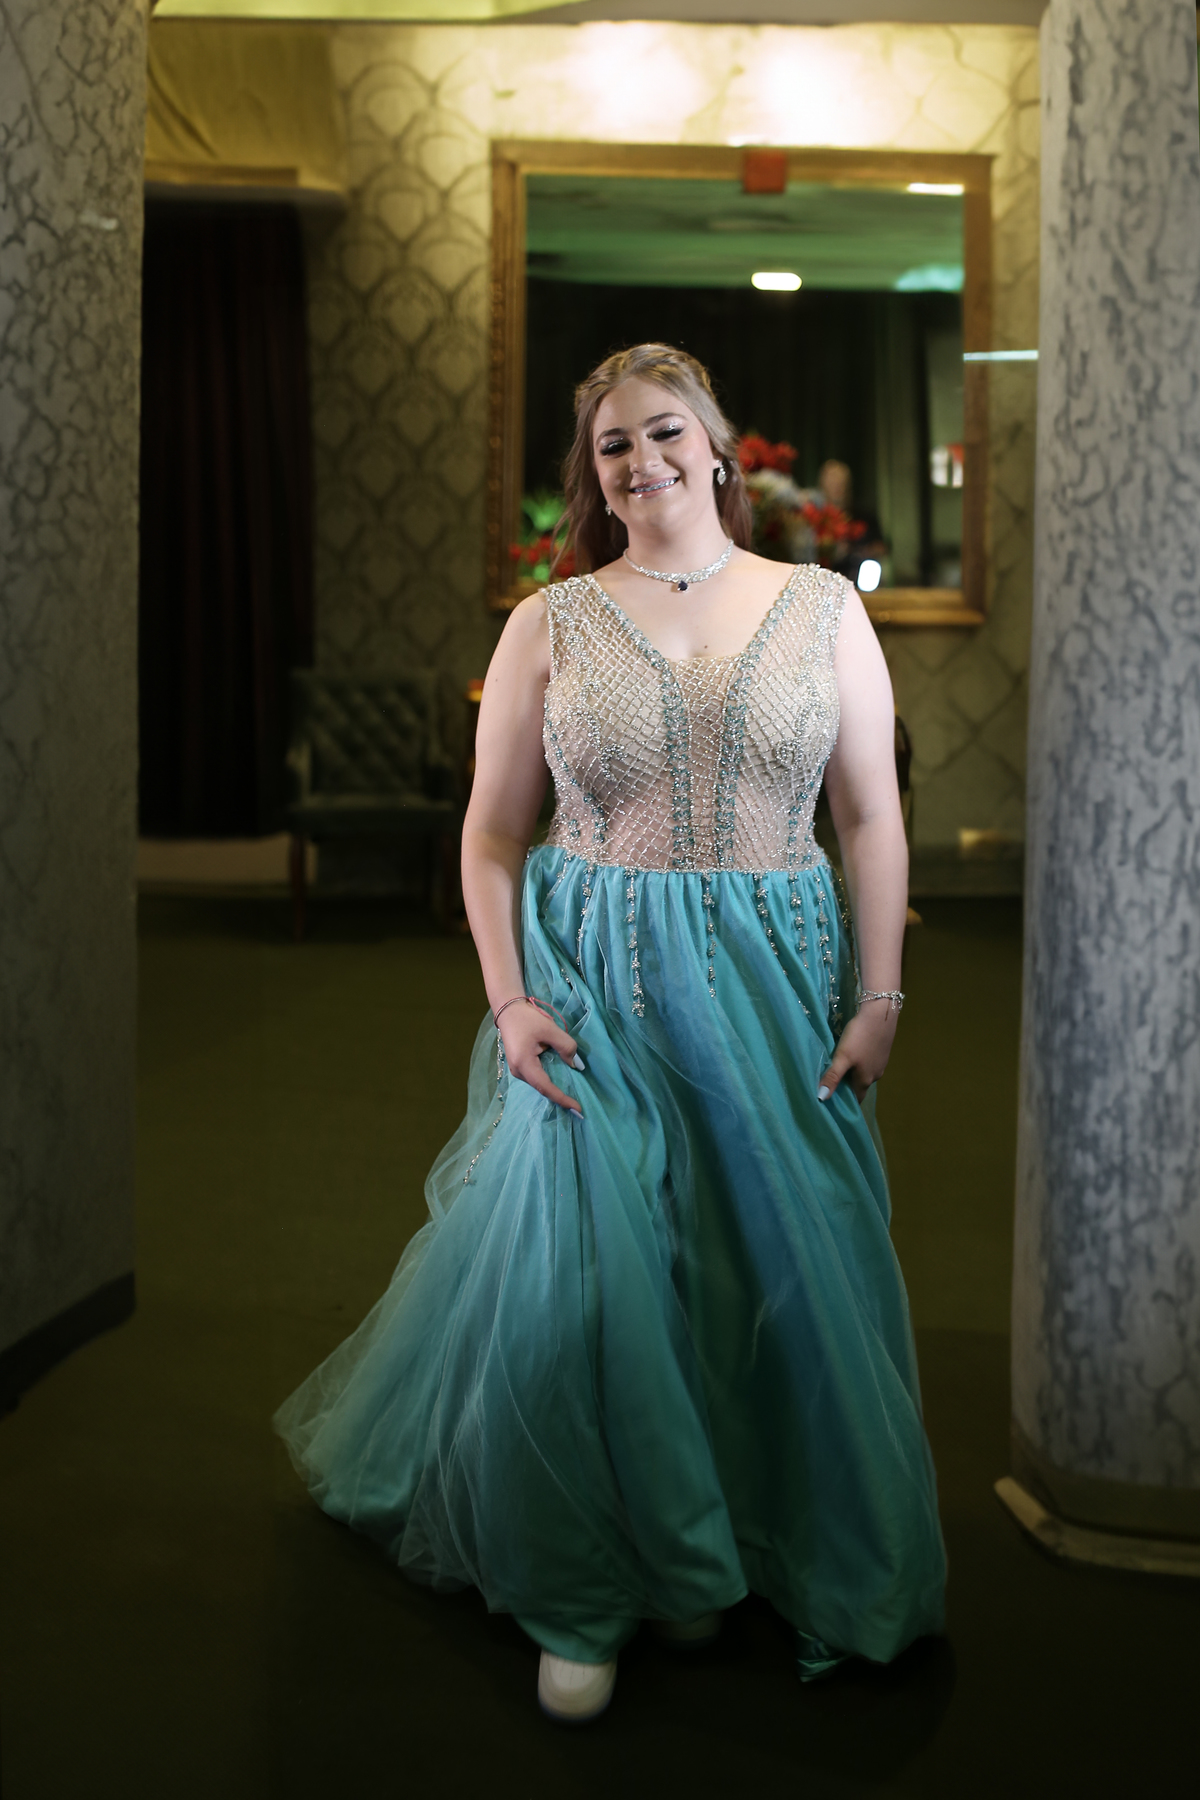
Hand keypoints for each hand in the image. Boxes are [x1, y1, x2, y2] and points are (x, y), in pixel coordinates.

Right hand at [499, 1000, 584, 1115]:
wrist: (508, 1011)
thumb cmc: (528, 1019)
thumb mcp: (550, 1029)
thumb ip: (566, 1047)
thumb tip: (576, 1065)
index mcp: (524, 1064)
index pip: (545, 1087)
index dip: (562, 1098)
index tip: (577, 1108)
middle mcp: (518, 1071)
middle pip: (542, 1088)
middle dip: (560, 1097)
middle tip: (578, 1108)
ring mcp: (516, 1070)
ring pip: (539, 1084)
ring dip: (554, 1090)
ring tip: (572, 1097)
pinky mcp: (519, 1066)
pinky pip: (536, 1078)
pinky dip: (548, 1082)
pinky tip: (560, 1083)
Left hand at [818, 1001, 898, 1103]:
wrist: (880, 1013)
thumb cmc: (860, 1037)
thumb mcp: (843, 1057)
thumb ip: (832, 1077)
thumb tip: (821, 1099)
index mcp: (865, 1080)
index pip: (856, 1099)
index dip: (846, 1102)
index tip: (834, 1103)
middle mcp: (875, 1075)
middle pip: (861, 1086)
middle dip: (848, 1088)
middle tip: (833, 1085)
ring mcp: (881, 1062)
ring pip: (865, 1074)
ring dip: (854, 1075)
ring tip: (840, 1070)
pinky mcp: (883, 1050)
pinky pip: (870, 1062)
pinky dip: (861, 1063)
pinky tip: (853, 1054)